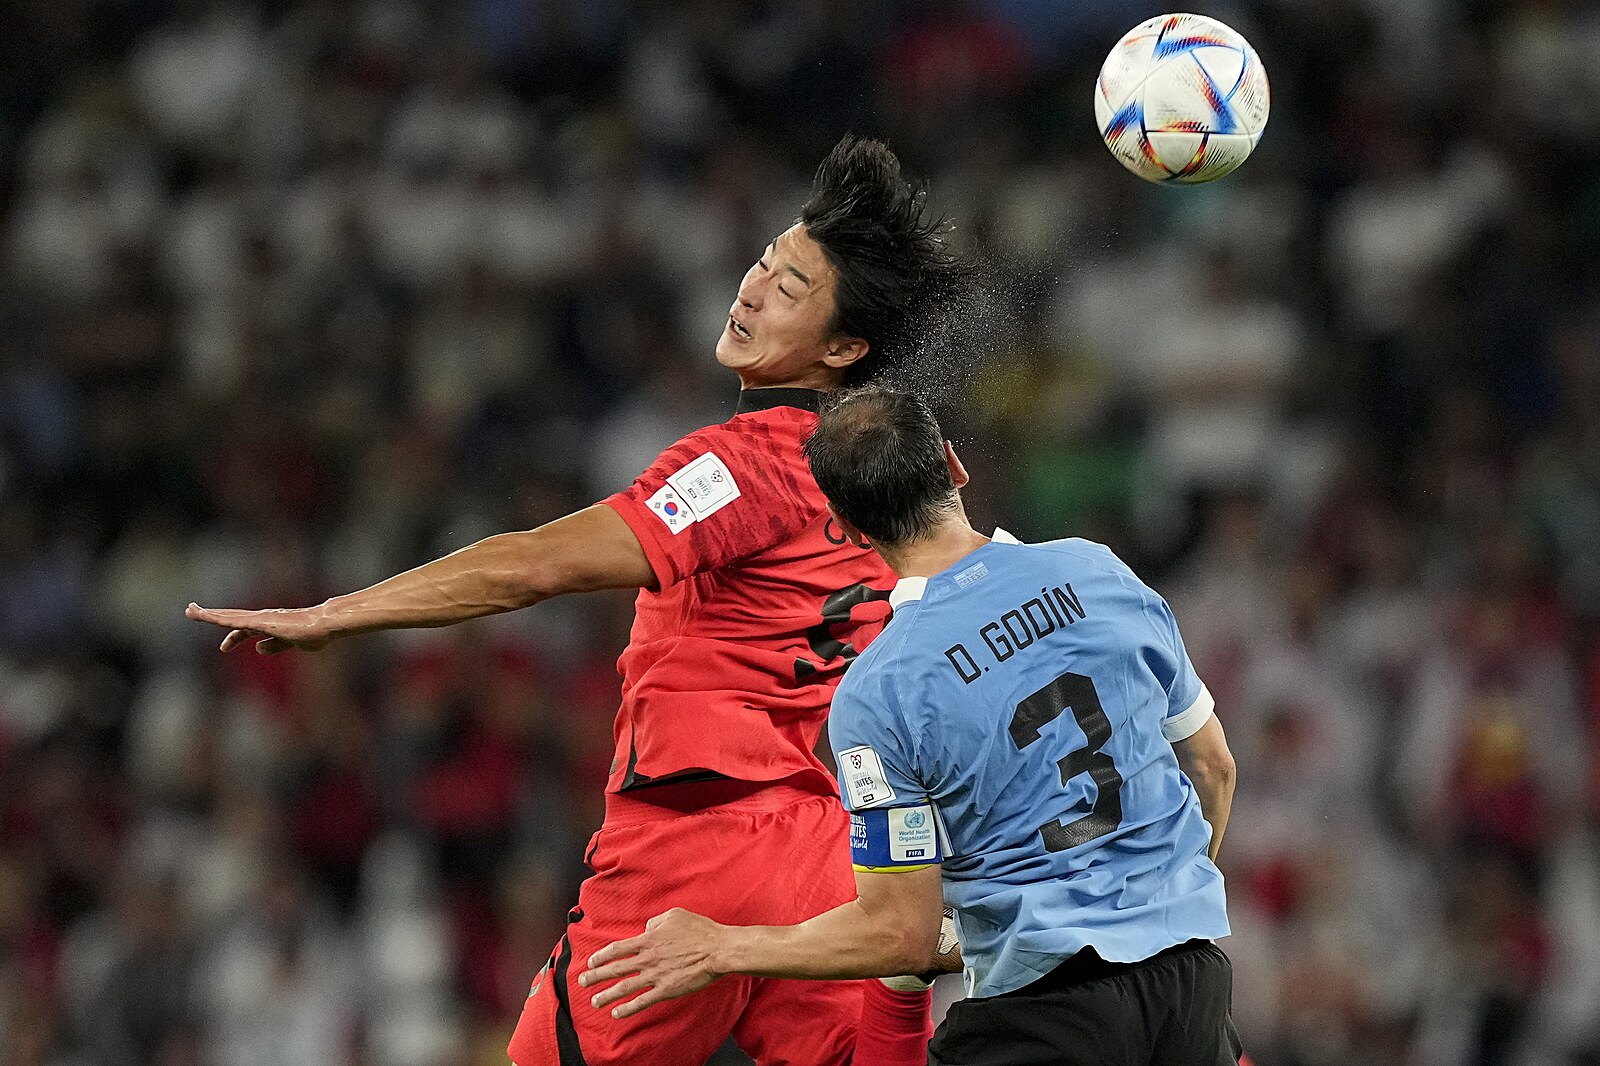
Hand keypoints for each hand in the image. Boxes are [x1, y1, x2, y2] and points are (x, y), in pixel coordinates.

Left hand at [185, 602, 333, 654]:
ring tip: (190, 610)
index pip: (245, 629)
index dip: (234, 638)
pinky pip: (233, 620)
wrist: (323, 625)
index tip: (225, 648)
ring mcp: (259, 618)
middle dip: (211, 614)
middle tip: (191, 610)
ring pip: (227, 616)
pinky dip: (218, 618)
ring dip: (208, 613)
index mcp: (269, 624)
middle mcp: (261, 617)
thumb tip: (257, 648)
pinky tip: (205, 616)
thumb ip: (274, 646)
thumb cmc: (313, 633)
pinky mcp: (259, 621)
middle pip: (230, 616)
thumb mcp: (290, 644)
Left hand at [577, 908, 727, 1018]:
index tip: (590, 961)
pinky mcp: (666, 990)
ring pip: (624, 987)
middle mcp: (647, 958)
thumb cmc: (699, 930)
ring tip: (594, 1001)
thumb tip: (646, 928)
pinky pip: (642, 1001)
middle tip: (582, 982)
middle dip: (596, 976)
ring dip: (606, 995)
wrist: (717, 950)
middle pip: (615, 969)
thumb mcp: (674, 915)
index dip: (601, 956)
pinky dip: (628, 1008)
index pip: (617, 949)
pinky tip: (617, 1013)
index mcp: (648, 939)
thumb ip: (655, 921)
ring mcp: (655, 975)